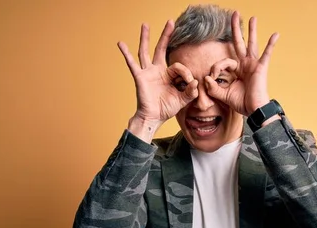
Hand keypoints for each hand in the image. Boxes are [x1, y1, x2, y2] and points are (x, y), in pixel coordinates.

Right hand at [118, 21, 198, 136]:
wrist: (154, 117)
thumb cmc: (166, 108)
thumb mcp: (183, 100)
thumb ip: (190, 92)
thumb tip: (196, 82)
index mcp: (168, 74)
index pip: (179, 66)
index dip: (186, 74)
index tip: (190, 83)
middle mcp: (157, 70)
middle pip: (161, 48)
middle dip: (166, 35)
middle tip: (171, 22)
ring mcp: (148, 72)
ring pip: (146, 51)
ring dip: (145, 37)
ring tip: (145, 24)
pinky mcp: (140, 77)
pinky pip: (132, 63)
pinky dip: (126, 53)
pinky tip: (120, 43)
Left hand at [204, 12, 278, 116]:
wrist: (254, 111)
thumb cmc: (242, 103)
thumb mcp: (223, 95)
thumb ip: (213, 88)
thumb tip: (205, 79)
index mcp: (237, 71)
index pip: (223, 61)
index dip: (216, 68)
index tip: (212, 78)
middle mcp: (245, 65)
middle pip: (239, 43)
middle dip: (235, 29)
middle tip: (234, 14)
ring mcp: (253, 65)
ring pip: (251, 44)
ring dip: (252, 30)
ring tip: (252, 18)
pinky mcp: (261, 68)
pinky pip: (266, 54)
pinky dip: (271, 44)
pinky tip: (276, 34)